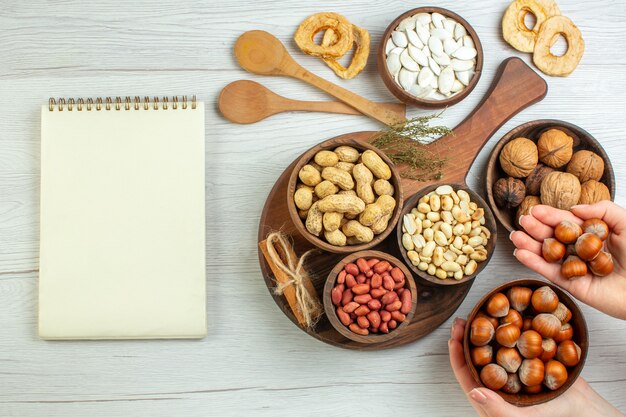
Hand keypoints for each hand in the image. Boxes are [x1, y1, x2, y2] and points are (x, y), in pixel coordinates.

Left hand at [448, 318, 623, 416]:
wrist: (587, 411)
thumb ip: (498, 409)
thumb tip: (474, 392)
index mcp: (492, 395)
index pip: (467, 374)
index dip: (457, 355)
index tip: (453, 336)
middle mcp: (500, 381)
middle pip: (477, 356)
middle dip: (468, 337)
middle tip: (463, 319)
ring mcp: (514, 369)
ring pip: (494, 347)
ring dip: (486, 330)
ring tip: (481, 312)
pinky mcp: (529, 360)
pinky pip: (515, 343)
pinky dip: (510, 329)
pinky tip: (509, 315)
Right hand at [511, 201, 625, 319]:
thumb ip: (602, 210)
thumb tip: (574, 209)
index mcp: (594, 235)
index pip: (567, 223)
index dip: (550, 216)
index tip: (535, 210)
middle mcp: (582, 251)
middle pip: (553, 237)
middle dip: (536, 229)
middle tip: (522, 221)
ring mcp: (576, 268)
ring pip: (547, 254)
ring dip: (529, 245)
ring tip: (515, 236)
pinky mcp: (572, 285)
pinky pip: (549, 272)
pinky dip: (533, 263)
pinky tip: (521, 253)